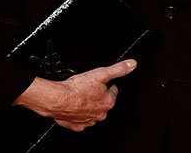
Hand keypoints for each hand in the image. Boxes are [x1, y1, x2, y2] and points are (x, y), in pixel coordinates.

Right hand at [13, 59, 135, 130]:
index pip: (112, 91)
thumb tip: (132, 65)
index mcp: (108, 102)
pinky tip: (73, 105)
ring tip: (79, 95)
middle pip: (102, 102)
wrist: (58, 99)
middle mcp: (100, 114)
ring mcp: (88, 121)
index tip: (100, 81)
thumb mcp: (101, 73)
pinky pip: (79, 119)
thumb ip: (118, 69)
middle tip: (87, 87)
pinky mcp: (76, 125)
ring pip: (91, 111)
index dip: (106, 84)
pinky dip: (77, 113)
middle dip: (97, 95)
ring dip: (87, 104)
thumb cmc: (76, 88)